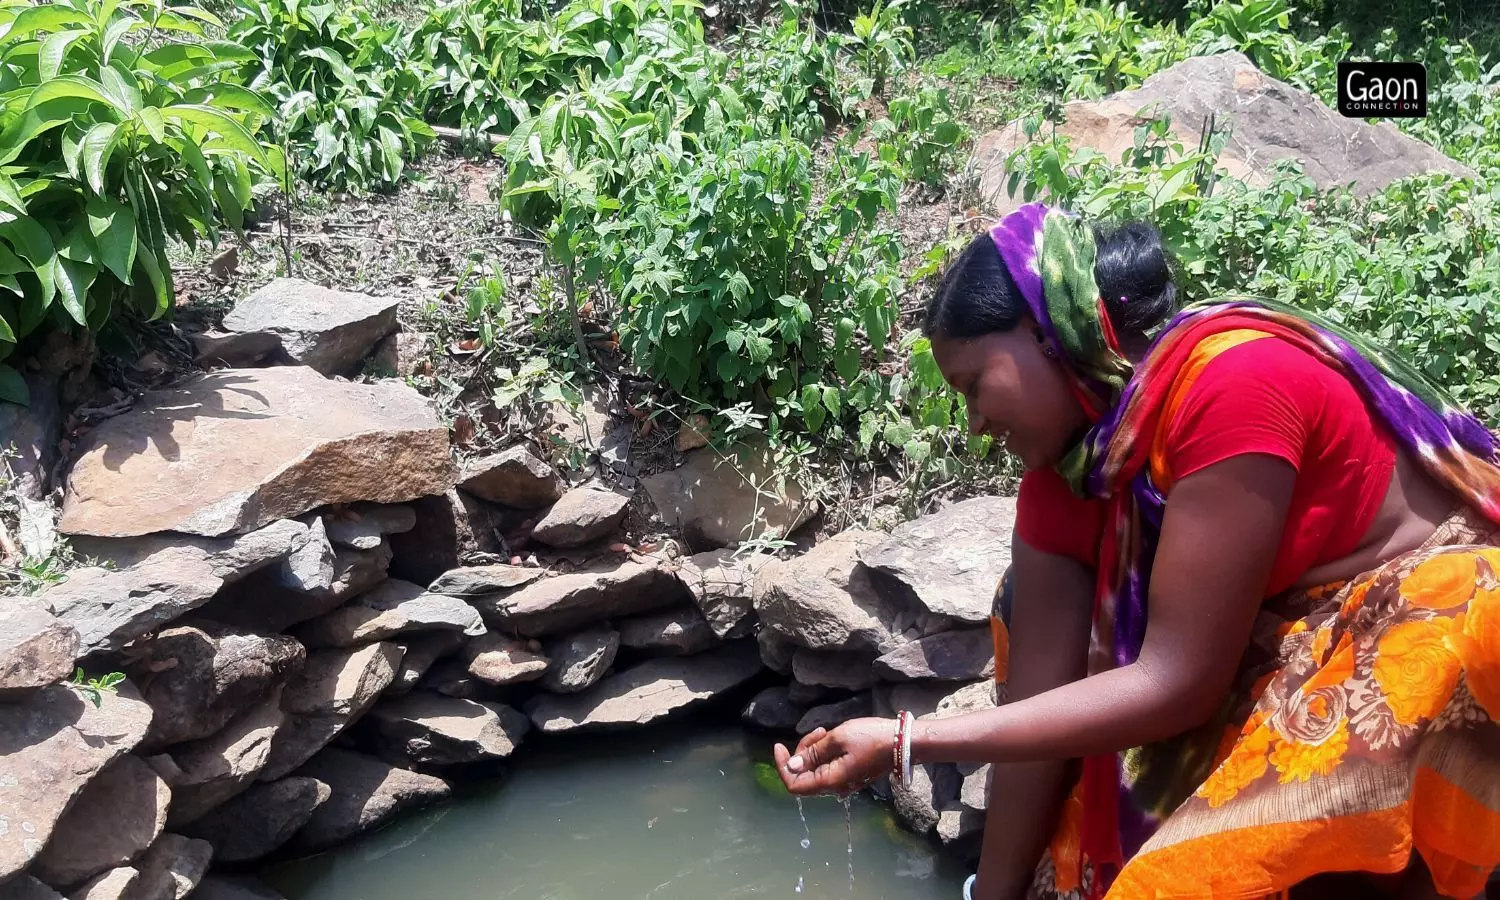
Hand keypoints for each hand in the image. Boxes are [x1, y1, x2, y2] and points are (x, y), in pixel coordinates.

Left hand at [773, 717, 896, 796]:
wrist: (903, 743)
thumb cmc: (872, 738)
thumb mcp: (839, 738)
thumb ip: (813, 752)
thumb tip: (792, 765)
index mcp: (831, 781)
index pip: (794, 785)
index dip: (782, 767)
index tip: (778, 746)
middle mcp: (835, 787)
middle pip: (804, 775)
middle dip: (801, 752)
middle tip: (816, 732)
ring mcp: (844, 782)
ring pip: (816, 770)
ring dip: (814, 750)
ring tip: (825, 730)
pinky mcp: (851, 774)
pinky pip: (829, 767)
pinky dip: (825, 753)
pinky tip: (832, 737)